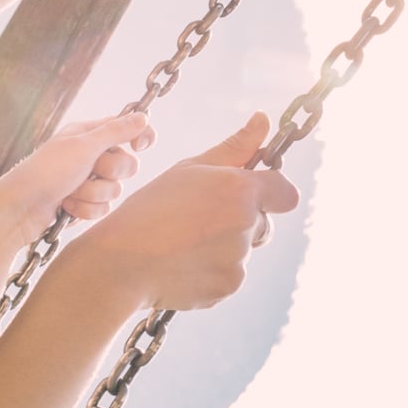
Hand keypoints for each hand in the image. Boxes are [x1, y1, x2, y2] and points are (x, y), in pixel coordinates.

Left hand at [0, 111, 154, 253]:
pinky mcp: (82, 204)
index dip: (140, 136)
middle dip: (109, 173)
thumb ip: (116, 131)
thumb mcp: (84, 146)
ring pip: (115, 190)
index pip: (127, 129)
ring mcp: (86, 181)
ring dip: (92, 194)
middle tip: (89, 170)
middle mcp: (89, 155)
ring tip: (69, 192)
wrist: (19, 210)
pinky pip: (103, 209)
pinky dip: (85, 210)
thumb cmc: (46, 171)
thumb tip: (144, 116)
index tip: (139, 147)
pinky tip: (66, 207)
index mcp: (89, 134)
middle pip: (127, 164)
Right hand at [71, 111, 300, 313]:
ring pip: (244, 249)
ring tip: (184, 241)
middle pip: (263, 221)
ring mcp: (239, 260)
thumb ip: (235, 148)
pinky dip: (212, 269)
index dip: (271, 190)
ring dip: (224, 244)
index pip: (285, 191)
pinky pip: (230, 273)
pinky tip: (182, 262)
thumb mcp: (189, 169)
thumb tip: (263, 120)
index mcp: (240, 191)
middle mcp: (246, 226)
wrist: (122, 263)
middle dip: (241, 218)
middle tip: (198, 217)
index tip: (250, 191)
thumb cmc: (150, 209)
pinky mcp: (228, 287)